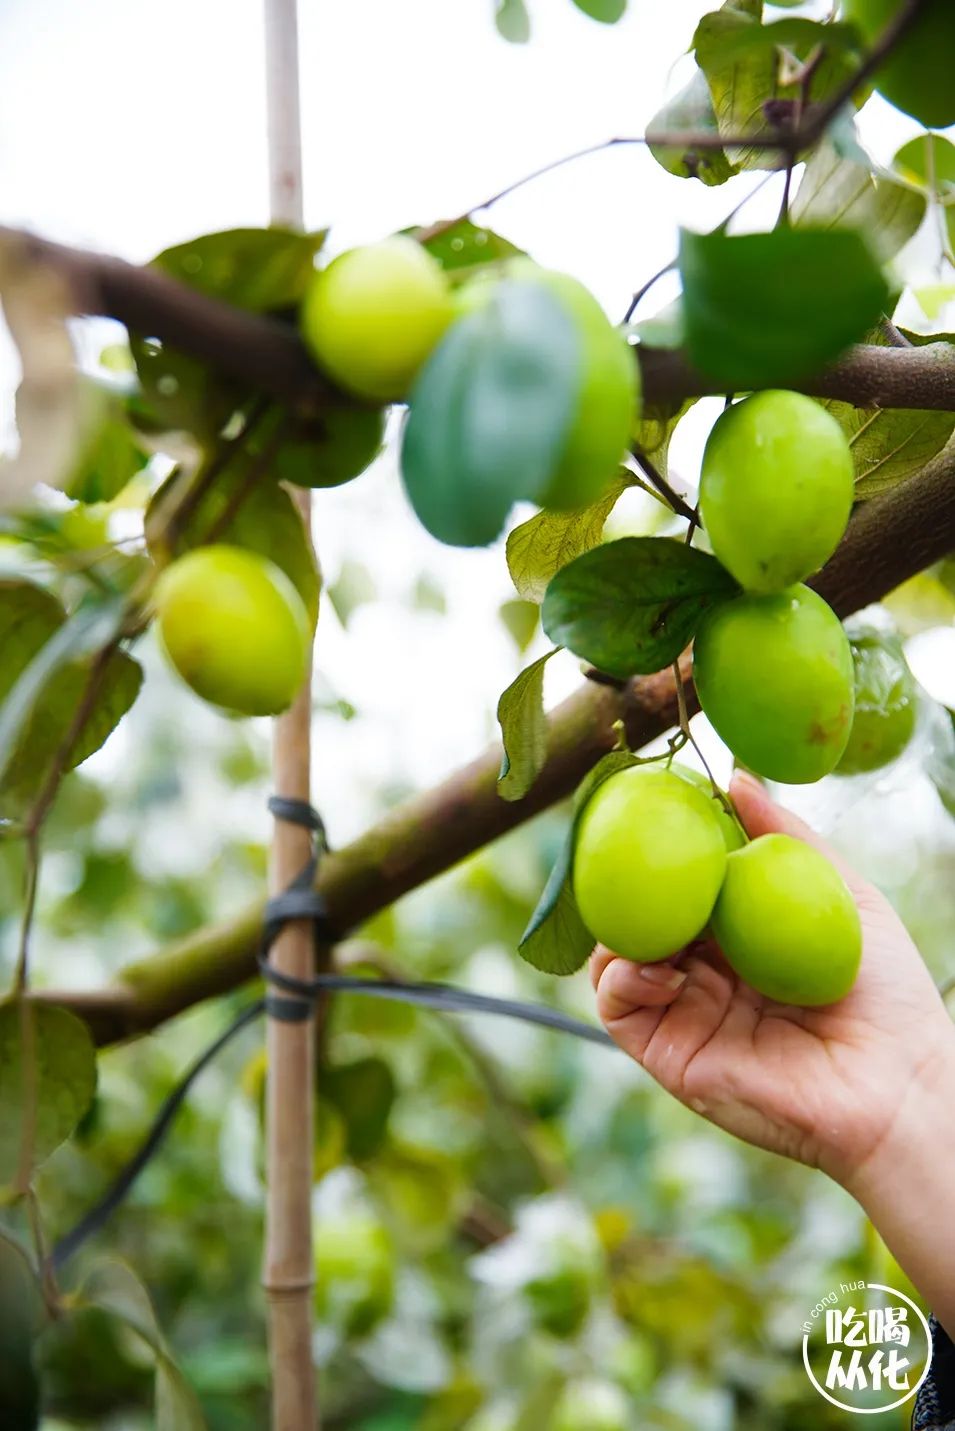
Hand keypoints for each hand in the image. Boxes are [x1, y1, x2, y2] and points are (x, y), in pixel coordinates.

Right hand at [591, 769, 954, 1196]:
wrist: (897, 1083)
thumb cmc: (884, 992)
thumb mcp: (839, 890)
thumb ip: (784, 835)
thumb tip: (735, 776)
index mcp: (739, 936)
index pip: (682, 887)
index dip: (659, 855)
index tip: (648, 814)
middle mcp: (703, 972)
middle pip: (639, 919)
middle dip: (627, 884)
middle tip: (630, 852)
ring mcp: (682, 1012)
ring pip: (613, 957)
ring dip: (620, 928)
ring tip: (656, 914)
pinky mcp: (669, 1053)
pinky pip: (615, 1005)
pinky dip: (621, 974)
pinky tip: (663, 966)